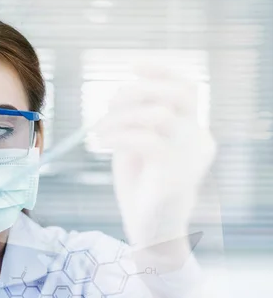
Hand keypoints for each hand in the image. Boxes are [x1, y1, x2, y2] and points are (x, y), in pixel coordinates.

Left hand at [95, 64, 216, 246]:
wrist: (150, 230)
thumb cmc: (142, 187)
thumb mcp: (138, 145)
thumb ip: (136, 120)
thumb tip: (119, 93)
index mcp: (193, 131)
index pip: (186, 88)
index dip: (160, 71)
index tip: (132, 66)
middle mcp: (199, 140)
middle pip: (175, 94)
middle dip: (135, 92)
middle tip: (108, 106)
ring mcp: (190, 157)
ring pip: (157, 114)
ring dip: (119, 118)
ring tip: (99, 131)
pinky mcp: (173, 174)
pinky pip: (145, 139)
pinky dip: (118, 135)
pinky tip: (102, 143)